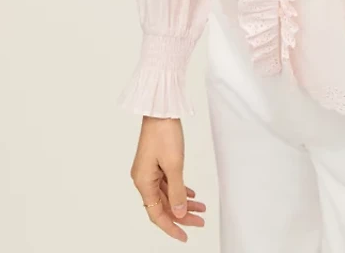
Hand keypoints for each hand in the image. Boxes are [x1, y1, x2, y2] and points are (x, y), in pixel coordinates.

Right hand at [129, 116, 206, 242]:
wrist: (161, 109)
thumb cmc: (164, 133)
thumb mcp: (174, 165)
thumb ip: (177, 191)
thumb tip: (179, 212)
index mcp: (143, 182)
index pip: (156, 214)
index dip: (171, 227)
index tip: (185, 236)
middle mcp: (143, 179)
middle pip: (163, 205)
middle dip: (182, 214)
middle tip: (200, 221)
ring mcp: (149, 171)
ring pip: (167, 194)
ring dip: (183, 201)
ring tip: (201, 207)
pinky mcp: (155, 162)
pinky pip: (167, 182)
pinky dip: (179, 189)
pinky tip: (191, 193)